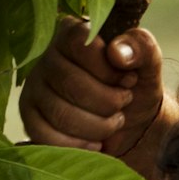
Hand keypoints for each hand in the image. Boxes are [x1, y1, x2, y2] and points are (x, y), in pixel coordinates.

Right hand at [24, 19, 175, 179]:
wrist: (133, 124)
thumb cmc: (135, 87)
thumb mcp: (148, 63)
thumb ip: (140, 47)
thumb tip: (117, 52)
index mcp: (73, 34)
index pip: (81, 43)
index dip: (109, 69)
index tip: (128, 80)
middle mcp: (47, 57)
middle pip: (71, 83)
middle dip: (108, 102)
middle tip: (124, 103)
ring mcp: (34, 87)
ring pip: (60, 114)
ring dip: (98, 126)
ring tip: (113, 122)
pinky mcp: (30, 117)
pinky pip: (46, 137)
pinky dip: (79, 146)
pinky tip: (96, 143)